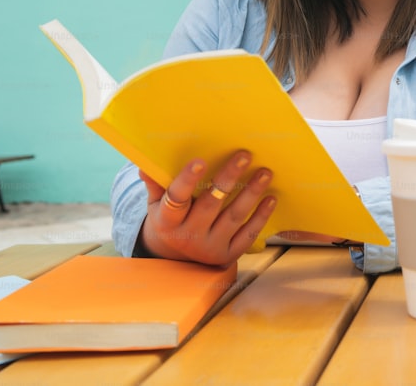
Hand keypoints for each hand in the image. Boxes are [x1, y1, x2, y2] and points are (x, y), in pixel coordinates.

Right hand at [138, 150, 275, 265]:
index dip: (188, 180)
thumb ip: (155, 185)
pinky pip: (247, 235)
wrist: (178, 261)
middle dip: (228, 178)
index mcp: (167, 221)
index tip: (201, 160)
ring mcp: (210, 248)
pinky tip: (271, 198)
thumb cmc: (170, 220)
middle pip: (210, 205)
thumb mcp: (157, 206)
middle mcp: (188, 236)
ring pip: (233, 218)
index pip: (176, 199)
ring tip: (265, 172)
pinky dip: (261, 217)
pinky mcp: (228, 255)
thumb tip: (144, 166)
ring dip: (251, 194)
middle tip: (245, 155)